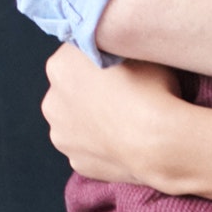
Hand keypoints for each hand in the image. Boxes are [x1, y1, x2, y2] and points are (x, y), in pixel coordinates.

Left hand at [42, 44, 211, 196]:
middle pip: (71, 89)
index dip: (101, 57)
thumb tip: (122, 52)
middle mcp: (51, 101)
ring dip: (93, 120)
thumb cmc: (152, 91)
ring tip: (126, 122)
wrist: (160, 142)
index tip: (121, 65)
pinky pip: (89, 149)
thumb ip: (120, 49)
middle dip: (91, 90)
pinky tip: (125, 143)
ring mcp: (61, 136)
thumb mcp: (140, 52)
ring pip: (76, 122)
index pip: (78, 52)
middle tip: (125, 94)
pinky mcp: (76, 162)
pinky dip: (102, 146)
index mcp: (60, 66)